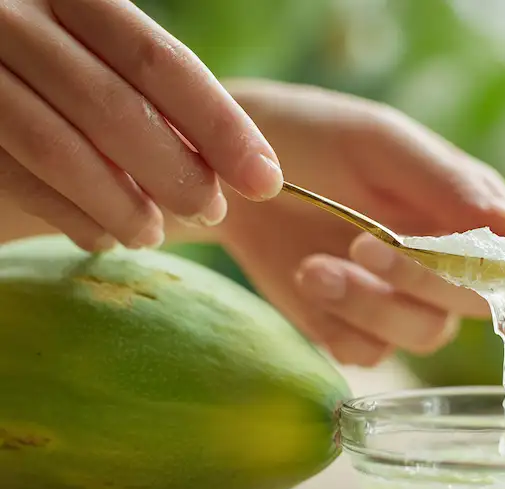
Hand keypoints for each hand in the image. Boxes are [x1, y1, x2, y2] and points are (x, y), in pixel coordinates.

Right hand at [0, 0, 282, 251]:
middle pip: (113, 109)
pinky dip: (68, 216)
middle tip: (210, 212)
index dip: (220, 127)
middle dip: (175, 174)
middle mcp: (16, 20)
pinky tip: (102, 236)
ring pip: (58, 151)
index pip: (161, 63)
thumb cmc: (54, 55)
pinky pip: (15, 178)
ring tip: (153, 235)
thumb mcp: (98, 43)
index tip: (265, 180)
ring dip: (119, 206)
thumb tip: (235, 164)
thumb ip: (151, 87)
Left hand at [219, 81, 504, 366]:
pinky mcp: (356, 327)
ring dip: (371, 307)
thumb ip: (448, 184)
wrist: (236, 173)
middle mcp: (446, 261)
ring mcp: (402, 299)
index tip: (448, 249)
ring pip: (424, 335)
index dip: (495, 267)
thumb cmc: (317, 139)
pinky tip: (307, 279)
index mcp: (470, 210)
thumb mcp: (380, 144)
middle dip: (419, 280)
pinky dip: (339, 325)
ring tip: (313, 269)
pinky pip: (369, 354)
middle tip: (360, 244)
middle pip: (472, 303)